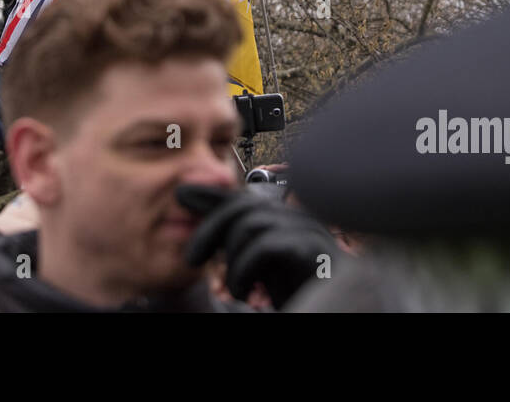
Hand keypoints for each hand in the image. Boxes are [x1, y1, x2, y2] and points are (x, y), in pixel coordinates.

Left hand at [178, 184, 336, 308]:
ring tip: (234, 288)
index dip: (211, 196)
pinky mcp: (316, 254)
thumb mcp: (255, 264)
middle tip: (191, 259)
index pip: (244, 196)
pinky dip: (244, 269)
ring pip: (252, 223)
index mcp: (288, 218)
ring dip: (232, 259)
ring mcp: (312, 232)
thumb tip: (186, 196)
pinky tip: (244, 293)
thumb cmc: (293, 295)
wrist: (328, 314)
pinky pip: (267, 245)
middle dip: (210, 229)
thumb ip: (230, 234)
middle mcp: (302, 218)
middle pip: (244, 204)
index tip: (180, 196)